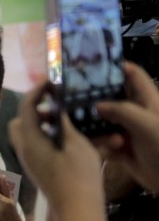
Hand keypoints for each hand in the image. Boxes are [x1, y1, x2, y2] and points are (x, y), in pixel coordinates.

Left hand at [10, 81, 104, 213]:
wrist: (76, 208)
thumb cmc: (77, 175)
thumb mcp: (75, 142)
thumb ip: (63, 123)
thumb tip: (56, 108)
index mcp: (30, 140)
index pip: (26, 107)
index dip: (37, 91)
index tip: (50, 83)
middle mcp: (24, 151)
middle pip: (18, 123)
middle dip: (32, 111)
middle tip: (54, 108)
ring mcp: (29, 162)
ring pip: (25, 137)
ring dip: (39, 126)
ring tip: (62, 123)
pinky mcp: (37, 170)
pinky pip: (34, 148)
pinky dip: (44, 138)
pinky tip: (64, 140)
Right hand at [94, 61, 158, 192]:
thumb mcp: (146, 123)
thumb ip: (122, 110)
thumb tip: (96, 105)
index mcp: (147, 100)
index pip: (132, 74)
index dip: (116, 67)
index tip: (91, 67)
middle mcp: (136, 113)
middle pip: (112, 98)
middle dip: (95, 100)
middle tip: (73, 101)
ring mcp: (128, 131)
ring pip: (103, 123)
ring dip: (98, 130)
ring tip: (104, 139)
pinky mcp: (121, 149)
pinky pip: (103, 143)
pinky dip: (101, 147)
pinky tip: (107, 153)